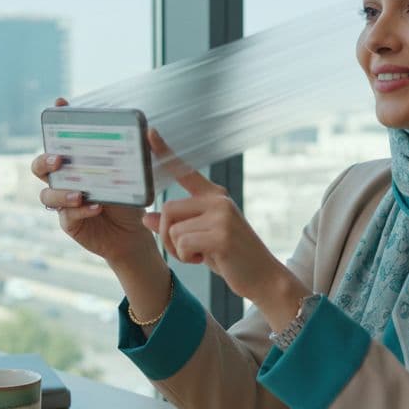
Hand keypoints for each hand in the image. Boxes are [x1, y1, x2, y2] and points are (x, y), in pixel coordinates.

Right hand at [33, 98, 157, 266]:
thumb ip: (137, 155)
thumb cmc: (128, 199)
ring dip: (61, 192)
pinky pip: (67, 216)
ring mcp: (63, 202)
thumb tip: (150, 130)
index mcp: (75, 164)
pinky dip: (80, 211)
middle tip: (59, 159)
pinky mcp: (69, 223)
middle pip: (39, 166)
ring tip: (79, 193)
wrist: (132, 234)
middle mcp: (64, 181)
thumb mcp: (133, 175)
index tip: (59, 104)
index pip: (59, 140)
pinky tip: (96, 207)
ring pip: (47, 195)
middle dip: (45, 160)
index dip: (55, 122)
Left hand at [142, 129, 307, 319]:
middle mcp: (218, 200)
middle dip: (167, 237)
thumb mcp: (200, 238)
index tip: (149, 132)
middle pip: (169, 210)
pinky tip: (208, 259)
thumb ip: (175, 225)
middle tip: (186, 251)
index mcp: (213, 196)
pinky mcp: (221, 234)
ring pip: (173, 230)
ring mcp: (222, 215)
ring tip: (200, 255)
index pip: (184, 170)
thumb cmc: (230, 257)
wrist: (263, 277)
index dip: (164, 151)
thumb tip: (145, 217)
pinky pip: (183, 244)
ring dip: (178, 251)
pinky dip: (188, 258)